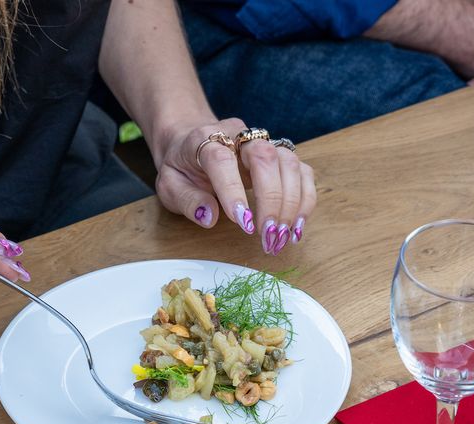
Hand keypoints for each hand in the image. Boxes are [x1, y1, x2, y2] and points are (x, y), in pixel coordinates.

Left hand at [154, 120, 317, 255]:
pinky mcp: (280, 155)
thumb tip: (210, 217)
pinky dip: (304, 199)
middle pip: (264, 156)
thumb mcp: (169, 185)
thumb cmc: (182, 167)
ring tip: (282, 237)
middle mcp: (238, 136)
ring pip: (288, 162)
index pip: (221, 159)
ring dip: (291, 203)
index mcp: (204, 140)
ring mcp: (263, 143)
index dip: (233, 190)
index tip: (243, 223)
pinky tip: (296, 227)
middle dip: (271, 199)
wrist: (192, 141)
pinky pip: (302, 171)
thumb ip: (186, 199)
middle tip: (268, 235)